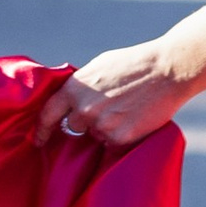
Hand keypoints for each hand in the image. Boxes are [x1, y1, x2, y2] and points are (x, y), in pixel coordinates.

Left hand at [33, 39, 196, 152]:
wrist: (167, 71)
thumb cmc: (133, 64)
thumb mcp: (98, 66)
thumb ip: (80, 85)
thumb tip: (68, 101)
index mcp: (74, 88)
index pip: (47, 115)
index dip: (41, 130)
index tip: (38, 140)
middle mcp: (83, 109)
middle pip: (73, 127)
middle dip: (84, 122)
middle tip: (105, 110)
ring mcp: (101, 125)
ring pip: (94, 135)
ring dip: (104, 127)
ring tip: (124, 110)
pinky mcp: (120, 138)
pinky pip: (112, 142)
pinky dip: (120, 134)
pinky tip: (134, 118)